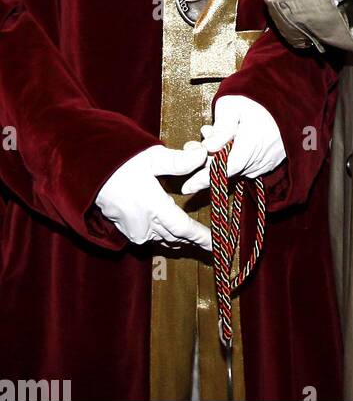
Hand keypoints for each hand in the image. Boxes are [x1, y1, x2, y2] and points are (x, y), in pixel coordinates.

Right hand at [95, 142, 211, 249]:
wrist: (88, 175)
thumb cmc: (120, 163)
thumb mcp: (151, 157)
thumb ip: (179, 160)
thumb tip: (203, 156)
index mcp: (151, 207)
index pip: (184, 228)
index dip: (202, 237)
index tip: (217, 244)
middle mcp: (144, 225)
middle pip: (177, 236)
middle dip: (196, 238)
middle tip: (214, 241)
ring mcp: (135, 231)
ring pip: (166, 238)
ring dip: (182, 237)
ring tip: (201, 238)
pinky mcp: (129, 232)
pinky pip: (155, 238)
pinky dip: (168, 235)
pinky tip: (178, 232)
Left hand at [181, 95, 285, 194]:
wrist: (289, 93)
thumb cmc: (258, 95)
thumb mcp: (233, 103)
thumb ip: (221, 127)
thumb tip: (208, 147)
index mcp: (252, 142)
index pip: (225, 170)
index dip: (204, 180)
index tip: (187, 187)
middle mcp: (263, 156)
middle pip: (229, 170)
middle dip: (208, 160)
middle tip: (199, 139)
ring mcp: (271, 160)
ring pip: (239, 168)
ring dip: (223, 156)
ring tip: (215, 133)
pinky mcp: (274, 159)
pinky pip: (250, 165)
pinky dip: (238, 157)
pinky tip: (233, 139)